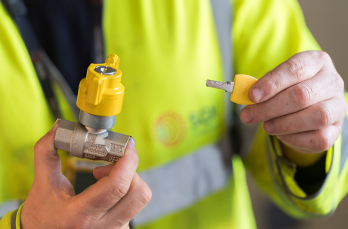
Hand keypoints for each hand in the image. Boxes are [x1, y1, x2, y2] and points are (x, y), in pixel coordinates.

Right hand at [21, 120, 151, 228]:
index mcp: (80, 214)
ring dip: (127, 182)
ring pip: (138, 200)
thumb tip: (57, 128)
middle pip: (139, 193)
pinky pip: (133, 208)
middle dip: (131, 171)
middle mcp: (102, 227)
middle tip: (111, 165)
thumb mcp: (42, 185)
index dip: (128, 161)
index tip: (127, 145)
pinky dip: (124, 195)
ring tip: (103, 181)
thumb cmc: (42, 215)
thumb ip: (47, 153)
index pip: (117, 186)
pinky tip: (106, 196)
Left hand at [240, 51, 346, 156]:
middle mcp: (332, 81)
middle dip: (270, 108)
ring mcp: (337, 106)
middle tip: (249, 115)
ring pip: (316, 117)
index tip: (252, 96)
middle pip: (302, 95)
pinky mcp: (335, 129)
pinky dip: (294, 138)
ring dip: (283, 124)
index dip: (272, 83)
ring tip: (266, 126)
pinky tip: (281, 134)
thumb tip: (244, 96)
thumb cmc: (288, 90)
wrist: (308, 107)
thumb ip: (261, 88)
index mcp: (316, 62)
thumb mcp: (275, 82)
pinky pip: (318, 138)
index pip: (295, 68)